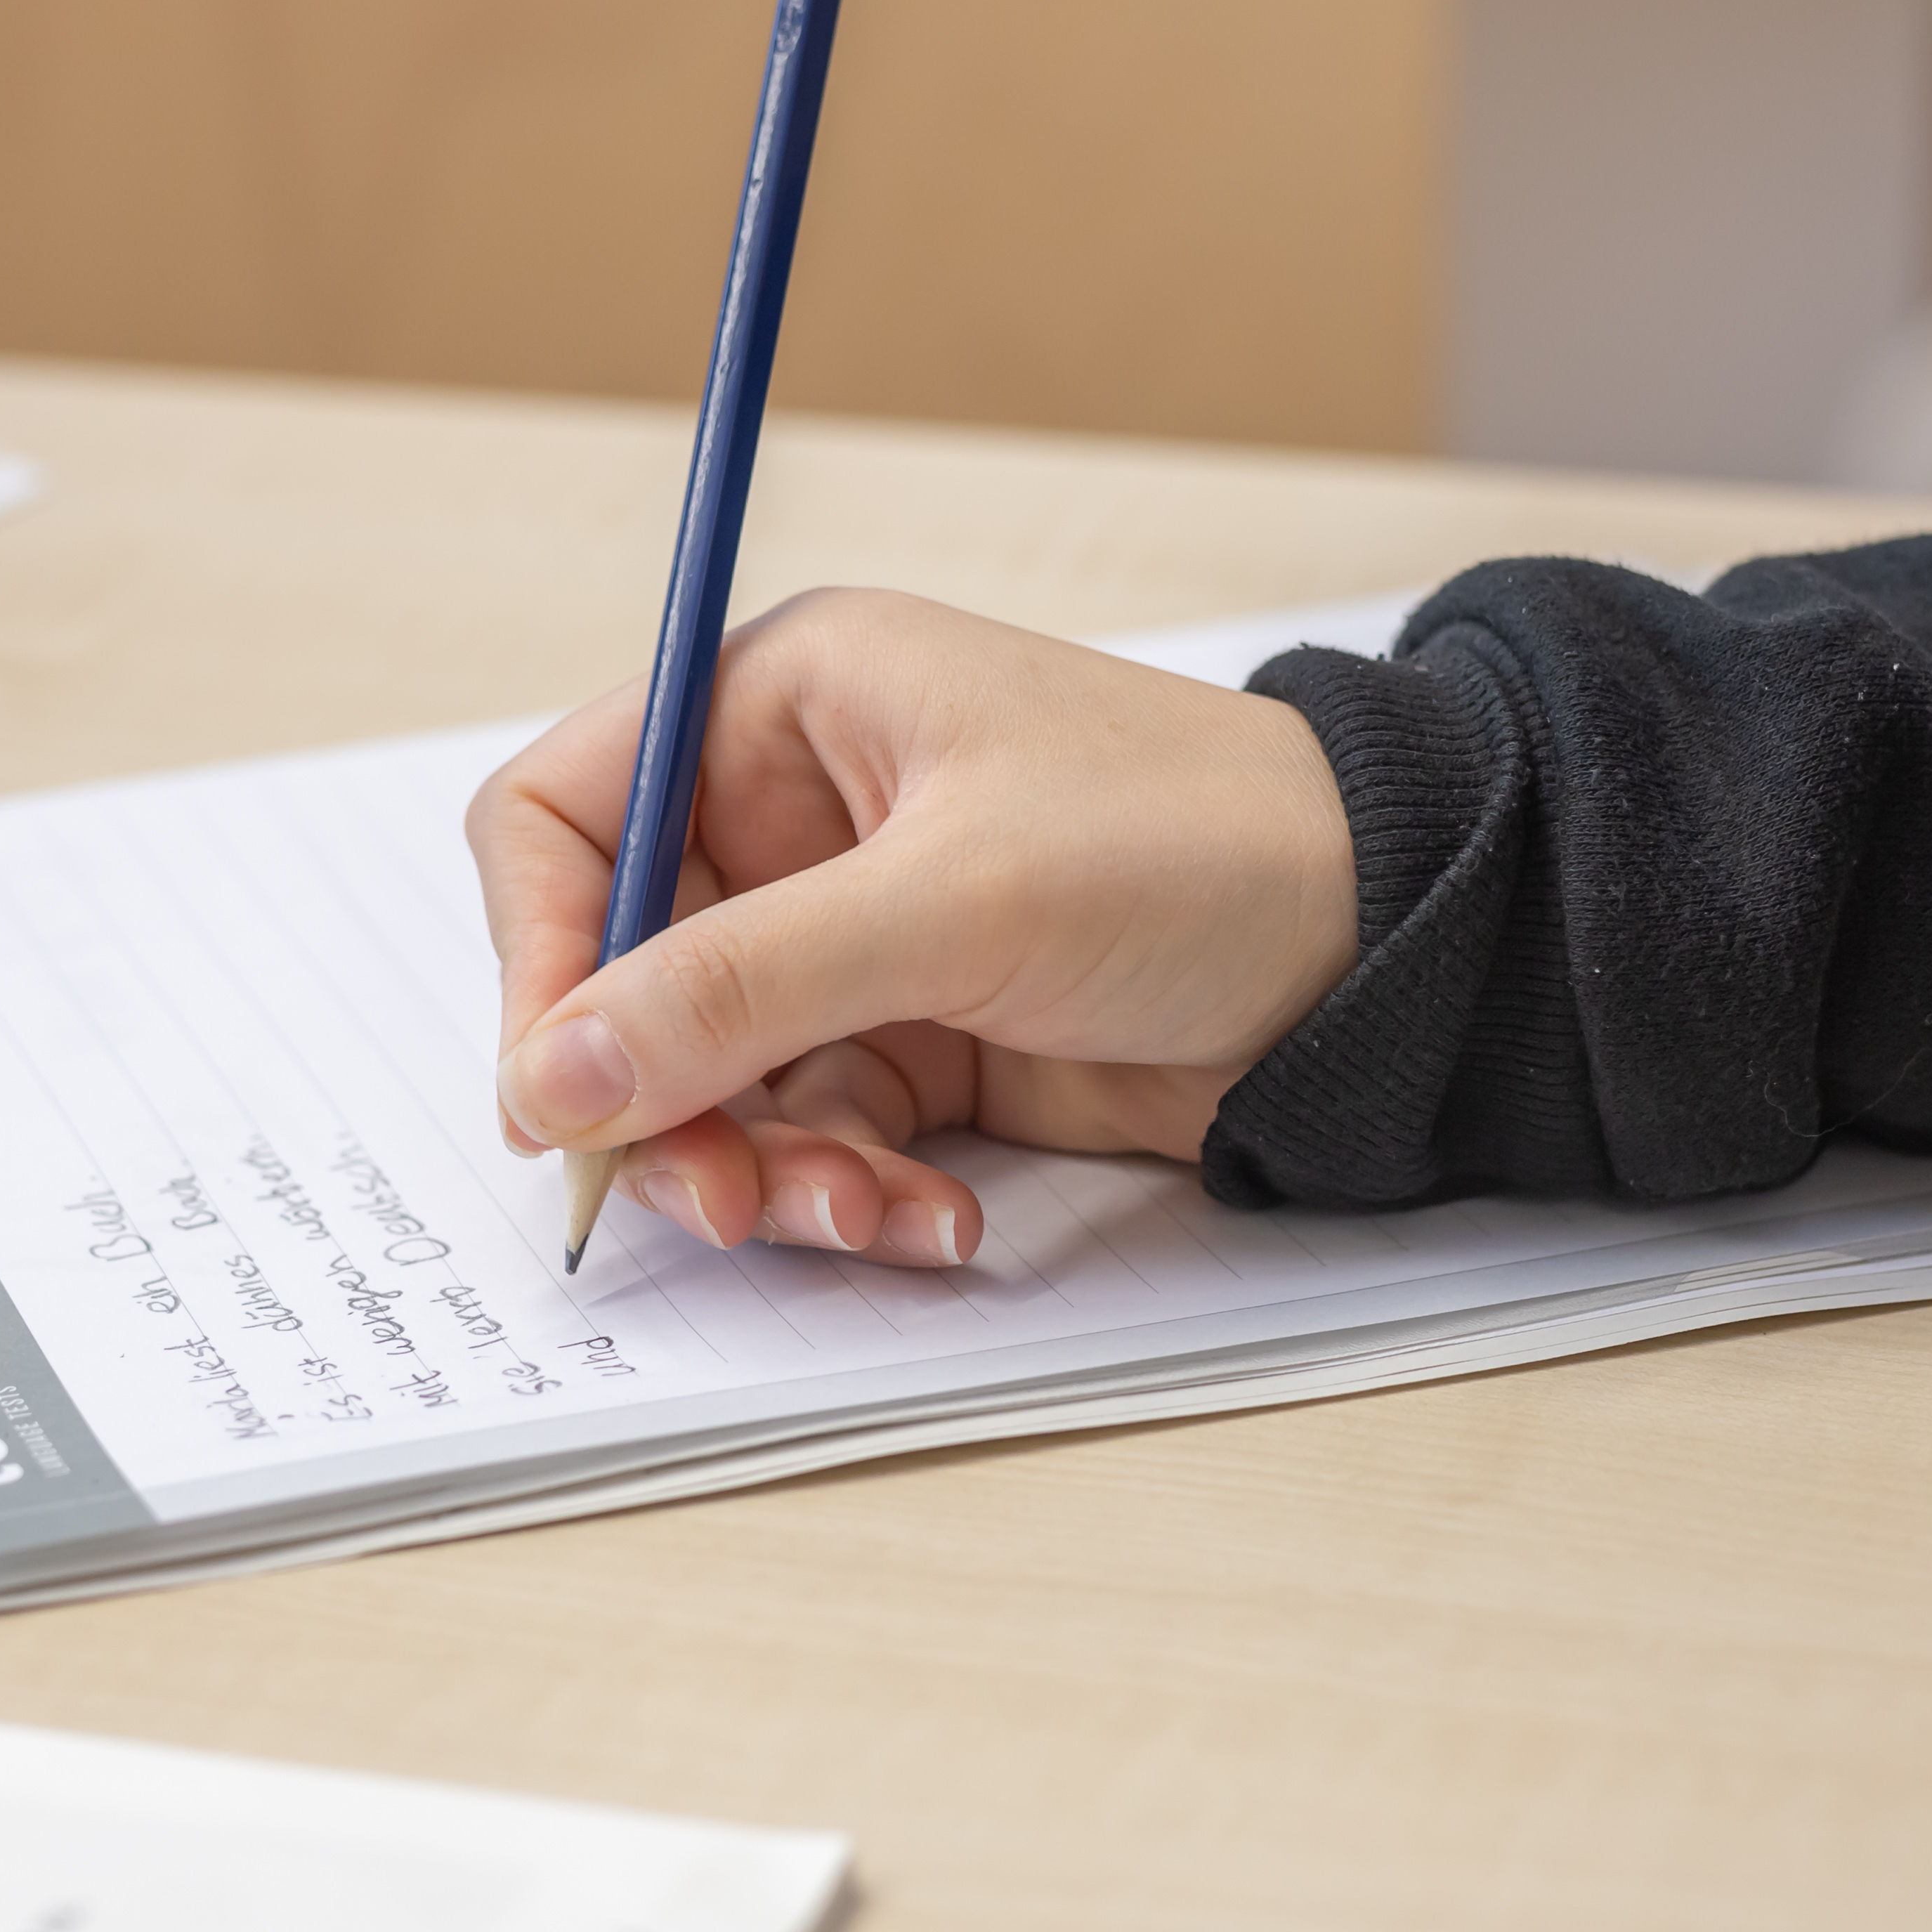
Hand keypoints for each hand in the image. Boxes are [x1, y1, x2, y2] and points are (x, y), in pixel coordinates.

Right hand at [468, 587, 1360, 1265]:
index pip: (564, 820)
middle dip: (660, 1103)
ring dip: (764, 1173)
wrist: (1392, 945)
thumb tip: (549, 1073)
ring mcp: (857, 941)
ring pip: (713, 1087)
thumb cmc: (1199, 844)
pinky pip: (815, 1141)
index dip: (539, 952)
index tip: (557, 1085)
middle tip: (711, 1197)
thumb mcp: (951, 901)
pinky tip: (933, 1223)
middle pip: (623, 982)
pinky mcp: (920, 1045)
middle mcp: (798, 819)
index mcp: (783, 708)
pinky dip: (851, 1196)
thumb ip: (737, 989)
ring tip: (858, 1217)